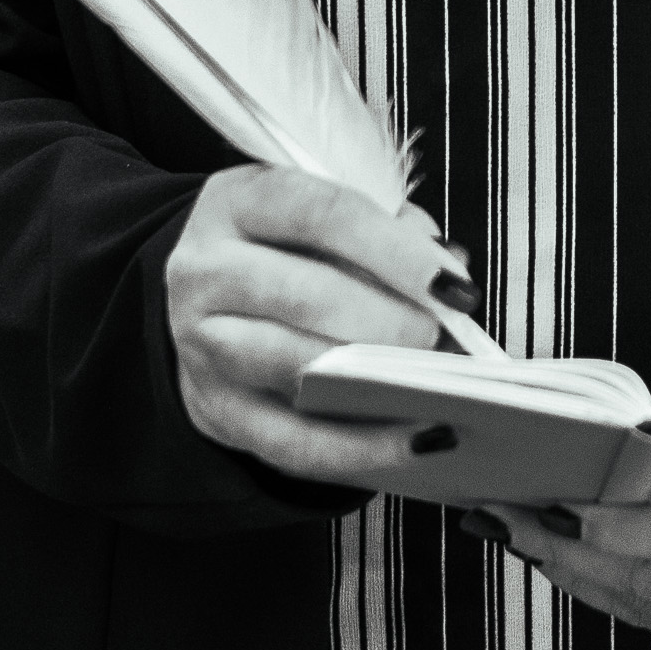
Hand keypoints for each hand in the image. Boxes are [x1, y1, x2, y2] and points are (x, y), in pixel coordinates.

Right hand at [165, 167, 464, 486]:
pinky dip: (361, 447)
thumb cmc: (286, 252)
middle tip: (440, 339)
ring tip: (433, 388)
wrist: (202, 305)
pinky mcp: (215, 410)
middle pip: (300, 294)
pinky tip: (417, 442)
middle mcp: (204, 269)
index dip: (393, 250)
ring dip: (370, 381)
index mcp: (237, 202)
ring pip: (289, 365)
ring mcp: (199, 344)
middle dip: (384, 320)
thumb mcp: (322, 219)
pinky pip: (292, 441)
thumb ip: (387, 233)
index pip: (320, 213)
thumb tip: (448, 280)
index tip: (451, 286)